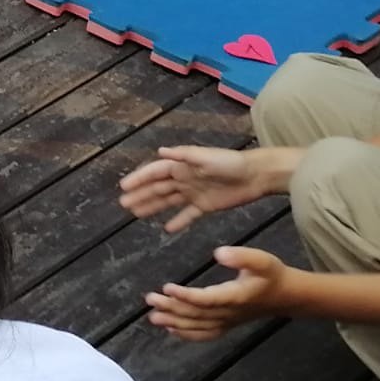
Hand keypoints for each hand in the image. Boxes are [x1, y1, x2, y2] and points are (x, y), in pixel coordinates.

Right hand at [118, 145, 280, 231]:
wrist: (256, 175)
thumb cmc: (230, 163)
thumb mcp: (205, 156)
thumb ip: (183, 155)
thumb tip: (160, 151)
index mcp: (181, 165)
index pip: (155, 172)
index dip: (139, 178)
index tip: (123, 187)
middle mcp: (183, 178)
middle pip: (157, 188)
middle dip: (140, 194)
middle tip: (123, 204)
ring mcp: (193, 193)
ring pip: (168, 201)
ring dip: (152, 207)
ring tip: (136, 214)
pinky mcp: (205, 206)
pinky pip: (187, 215)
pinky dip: (177, 221)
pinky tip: (167, 229)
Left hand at [144, 246, 300, 340]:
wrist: (287, 296)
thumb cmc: (271, 274)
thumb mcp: (262, 260)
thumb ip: (242, 257)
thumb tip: (218, 253)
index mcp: (235, 297)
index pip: (207, 300)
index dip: (186, 296)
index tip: (167, 288)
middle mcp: (229, 313)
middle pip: (196, 314)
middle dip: (172, 308)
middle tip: (150, 299)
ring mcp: (227, 321)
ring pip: (197, 326)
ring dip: (174, 322)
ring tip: (152, 316)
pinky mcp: (227, 325)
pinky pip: (205, 334)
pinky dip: (188, 334)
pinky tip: (171, 330)